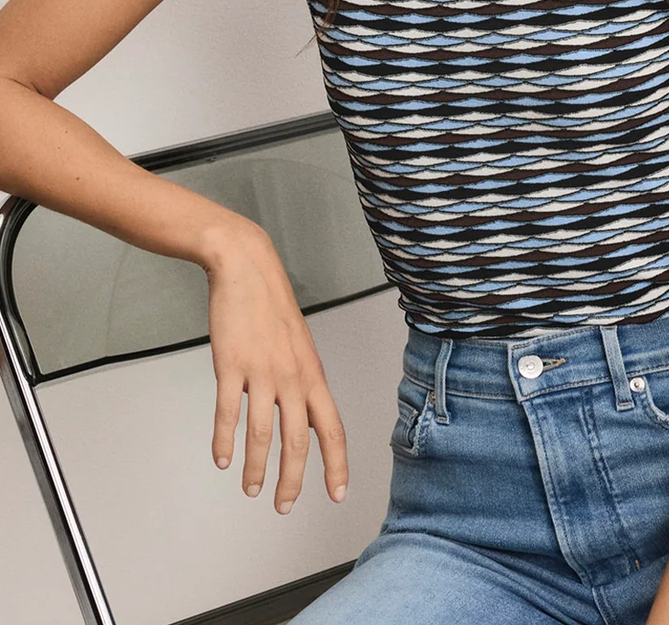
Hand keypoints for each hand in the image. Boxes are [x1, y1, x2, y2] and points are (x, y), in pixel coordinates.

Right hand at [201, 221, 348, 514]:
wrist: (247, 269)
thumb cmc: (272, 308)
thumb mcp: (299, 346)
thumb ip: (301, 381)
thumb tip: (301, 416)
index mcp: (312, 374)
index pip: (332, 428)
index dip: (336, 464)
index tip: (337, 494)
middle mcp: (292, 377)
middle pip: (298, 442)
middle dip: (292, 481)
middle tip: (284, 507)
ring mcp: (262, 371)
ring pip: (263, 434)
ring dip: (256, 468)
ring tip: (252, 489)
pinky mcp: (232, 364)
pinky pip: (228, 412)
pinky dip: (225, 441)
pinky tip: (222, 459)